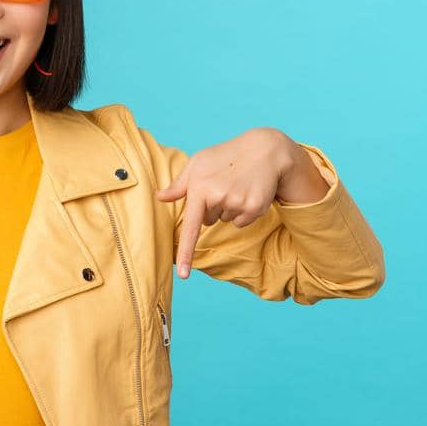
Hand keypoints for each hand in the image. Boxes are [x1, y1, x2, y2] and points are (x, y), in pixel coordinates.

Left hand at [154, 127, 308, 279]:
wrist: (265, 150)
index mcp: (200, 188)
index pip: (192, 227)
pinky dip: (243, 211)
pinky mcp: (255, 208)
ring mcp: (239, 204)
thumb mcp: (199, 163)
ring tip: (236, 184)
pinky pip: (241, 222)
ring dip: (228, 208)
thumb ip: (180, 184)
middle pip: (208, 221)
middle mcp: (219, 198)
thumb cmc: (225, 156)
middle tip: (223, 184)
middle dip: (213, 207)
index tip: (183, 275)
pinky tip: (248, 191)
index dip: (187, 253)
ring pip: (225, 221)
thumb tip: (160, 197)